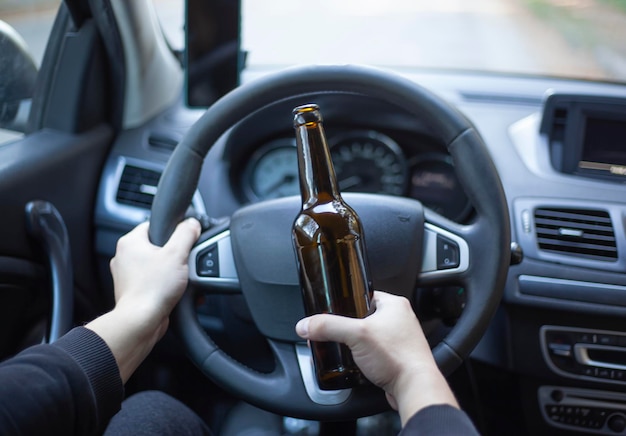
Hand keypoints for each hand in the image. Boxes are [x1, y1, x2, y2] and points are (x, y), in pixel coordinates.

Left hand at [87, 218, 200, 382]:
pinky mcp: (135, 291)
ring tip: (181, 281)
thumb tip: (192, 223)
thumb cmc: (152, 290)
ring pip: (159, 266)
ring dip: (174, 273)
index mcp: (130, 242)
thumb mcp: (177, 254)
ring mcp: (128, 276)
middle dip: (176, 256)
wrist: (141, 322)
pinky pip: (156, 282)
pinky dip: (168, 286)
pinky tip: (176, 292)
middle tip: (184, 263)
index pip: (155, 225)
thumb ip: (186, 234)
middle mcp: (125, 257)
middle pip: (159, 247)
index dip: (173, 231)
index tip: (184, 240)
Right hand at [295, 291, 457, 424]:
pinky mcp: (397, 357)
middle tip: (335, 332)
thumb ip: (328, 327)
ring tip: (344, 347)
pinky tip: (355, 361)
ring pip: (369, 335)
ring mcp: (400, 339)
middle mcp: (400, 319)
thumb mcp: (356, 335)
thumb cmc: (398, 358)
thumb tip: (306, 325)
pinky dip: (364, 356)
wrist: (414, 388)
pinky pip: (375, 352)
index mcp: (394, 304)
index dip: (346, 302)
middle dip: (348, 326)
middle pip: (364, 316)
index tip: (332, 309)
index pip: (363, 294)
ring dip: (356, 342)